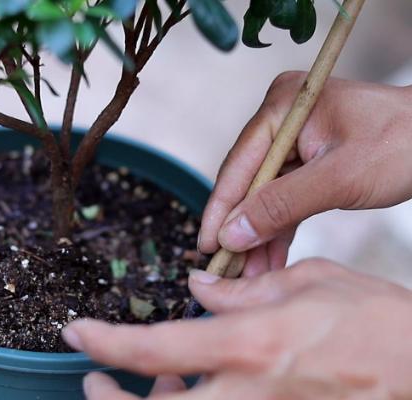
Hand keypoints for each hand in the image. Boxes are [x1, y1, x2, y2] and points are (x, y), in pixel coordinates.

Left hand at [63, 259, 411, 398]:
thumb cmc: (374, 319)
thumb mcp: (306, 282)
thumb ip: (240, 292)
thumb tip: (196, 288)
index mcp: (250, 344)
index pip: (155, 347)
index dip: (105, 343)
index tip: (76, 332)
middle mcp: (248, 392)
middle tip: (94, 382)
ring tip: (154, 379)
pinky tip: (198, 384)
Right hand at [198, 72, 411, 275]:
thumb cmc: (405, 144)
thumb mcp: (340, 178)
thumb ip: (281, 205)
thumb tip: (232, 234)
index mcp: (283, 106)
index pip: (240, 163)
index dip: (222, 208)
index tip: (207, 245)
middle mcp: (281, 119)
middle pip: (248, 181)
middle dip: (241, 227)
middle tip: (226, 267)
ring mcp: (293, 138)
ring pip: (264, 194)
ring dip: (258, 233)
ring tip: (249, 272)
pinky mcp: (306, 159)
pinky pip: (284, 196)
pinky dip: (279, 227)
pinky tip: (269, 257)